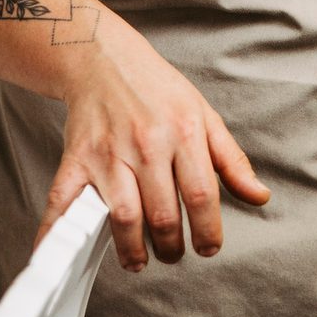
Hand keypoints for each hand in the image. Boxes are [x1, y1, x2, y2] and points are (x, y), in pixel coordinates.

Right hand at [31, 6, 269, 271]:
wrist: (103, 58)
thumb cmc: (156, 89)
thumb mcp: (204, 114)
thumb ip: (232, 160)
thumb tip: (259, 196)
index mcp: (183, 131)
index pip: (202, 195)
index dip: (208, 231)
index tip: (208, 247)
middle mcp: (147, 143)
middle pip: (163, 214)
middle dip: (171, 247)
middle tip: (172, 253)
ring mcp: (108, 152)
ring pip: (123, 217)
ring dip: (133, 251)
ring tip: (140, 259)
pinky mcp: (76, 158)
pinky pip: (65, 201)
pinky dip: (56, 233)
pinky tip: (64, 253)